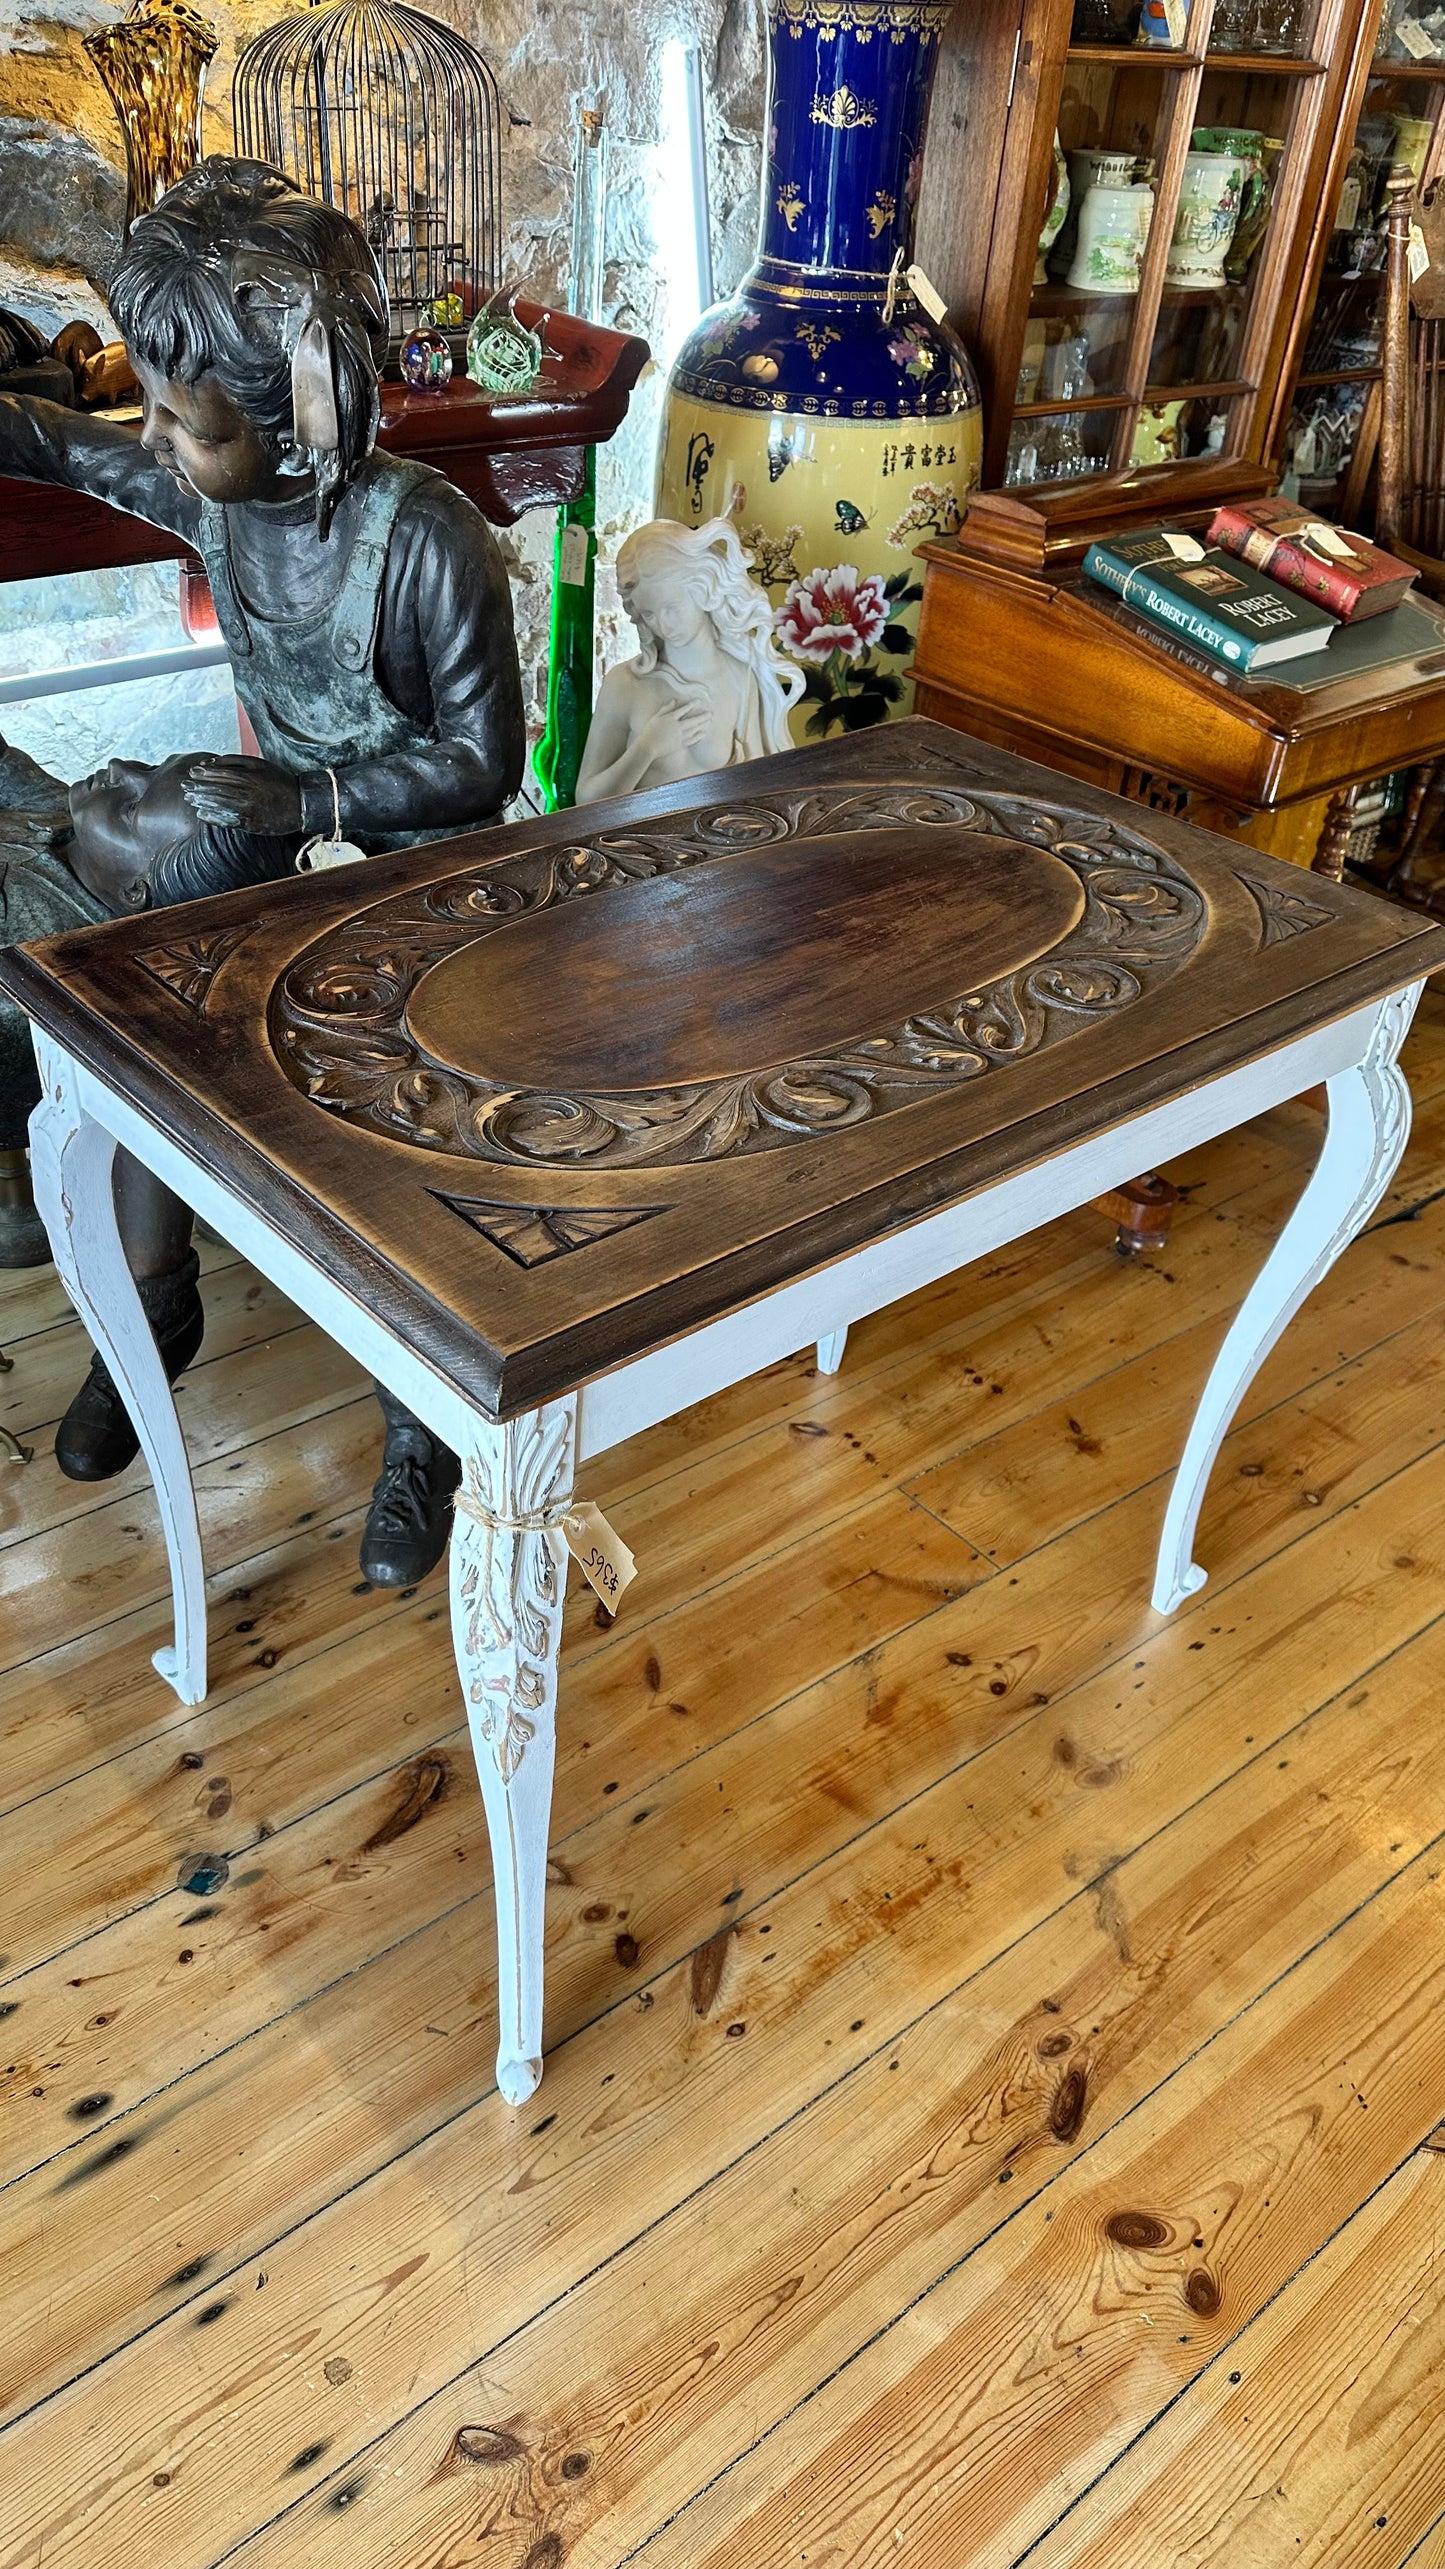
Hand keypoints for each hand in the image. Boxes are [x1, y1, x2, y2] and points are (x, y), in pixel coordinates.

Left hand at [179, 756, 303, 834]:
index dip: (203, 773)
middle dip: (198, 788)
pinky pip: (227, 821)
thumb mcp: (259, 764)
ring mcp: (248, 810)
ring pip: (219, 805)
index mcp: (249, 777)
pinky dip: (212, 817)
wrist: (300, 804)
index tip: (191, 772)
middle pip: (216, 789)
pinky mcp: (251, 824)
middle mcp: (247, 793)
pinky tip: (201, 814)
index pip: (219, 774)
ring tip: (189, 799)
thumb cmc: (278, 781)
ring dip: (202, 802)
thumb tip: (209, 762)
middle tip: (184, 786)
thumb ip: (234, 761)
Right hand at [638, 699, 709, 757]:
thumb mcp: (656, 717)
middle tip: (710, 713)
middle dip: (702, 716)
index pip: (683, 709)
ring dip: (702, 724)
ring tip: (708, 721)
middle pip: (693, 720)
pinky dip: (698, 736)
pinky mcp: (679, 745)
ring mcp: (679, 736)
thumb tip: (674, 701)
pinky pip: (691, 740)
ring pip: (694, 729)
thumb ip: (666, 708)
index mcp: (670, 718)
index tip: (699, 701)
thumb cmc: (649, 731)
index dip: (692, 704)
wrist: (648, 747)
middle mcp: (677, 727)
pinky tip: (703, 733)